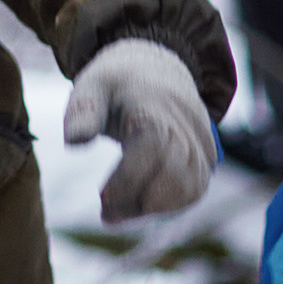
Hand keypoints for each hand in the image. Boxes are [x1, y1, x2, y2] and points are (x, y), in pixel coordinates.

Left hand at [62, 38, 214, 222]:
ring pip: (188, 191)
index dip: (129, 181)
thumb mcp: (91, 87)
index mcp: (154, 108)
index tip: (102, 199)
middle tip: (106, 212)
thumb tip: (75, 142)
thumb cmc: (117, 83)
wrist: (157, 71)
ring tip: (120, 208)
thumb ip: (82, 112)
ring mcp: (200, 142)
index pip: (151, 150)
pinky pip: (195, 191)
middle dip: (138, 204)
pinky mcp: (207, 157)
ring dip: (153, 208)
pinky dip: (169, 204)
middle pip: (174, 178)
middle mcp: (184, 127)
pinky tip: (141, 201)